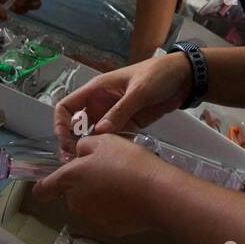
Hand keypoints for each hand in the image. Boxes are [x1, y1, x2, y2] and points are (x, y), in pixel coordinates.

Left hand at [31, 134, 167, 235]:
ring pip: (88, 206)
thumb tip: (78, 155)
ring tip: (121, 184)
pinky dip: (113, 209)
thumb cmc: (126, 162)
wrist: (156, 192)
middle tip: (105, 171)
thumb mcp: (103, 141)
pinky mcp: (109, 230)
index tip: (49, 183)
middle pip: (70, 195)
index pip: (42, 190)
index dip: (43, 186)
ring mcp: (91, 218)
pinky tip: (130, 199)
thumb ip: (84, 147)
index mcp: (69, 179)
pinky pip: (105, 216)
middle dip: (82, 185)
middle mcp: (75, 202)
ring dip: (98, 197)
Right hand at [52, 52, 191, 152]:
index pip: (66, 107)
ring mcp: (113, 116)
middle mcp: (100, 104)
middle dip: (73, 143)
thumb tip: (99, 133)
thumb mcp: (139, 90)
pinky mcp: (128, 124)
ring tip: (91, 167)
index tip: (67, 144)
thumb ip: (120, 111)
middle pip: (76, 126)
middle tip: (76, 163)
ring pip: (94, 135)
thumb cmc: (158, 75)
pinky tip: (111, 162)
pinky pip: (112, 139)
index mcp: (96, 90)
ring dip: (91, 149)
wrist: (184, 77)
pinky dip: (109, 149)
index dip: (61, 125)